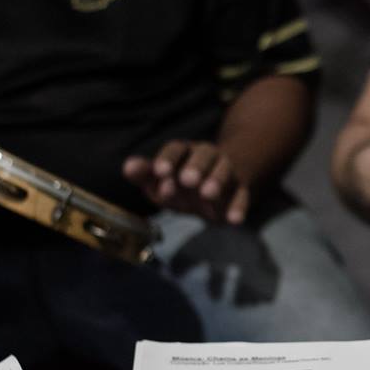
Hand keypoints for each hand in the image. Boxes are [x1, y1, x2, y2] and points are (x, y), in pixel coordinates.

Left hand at [123, 141, 249, 223]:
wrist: (216, 194)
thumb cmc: (181, 185)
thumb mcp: (161, 181)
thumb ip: (145, 175)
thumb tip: (128, 167)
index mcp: (184, 152)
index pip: (176, 149)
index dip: (168, 159)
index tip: (160, 172)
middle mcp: (206, 157)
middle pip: (204, 154)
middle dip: (196, 166)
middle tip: (187, 180)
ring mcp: (225, 172)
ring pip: (224, 171)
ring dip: (217, 180)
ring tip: (207, 195)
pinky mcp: (240, 190)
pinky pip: (242, 195)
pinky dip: (238, 207)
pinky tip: (234, 220)